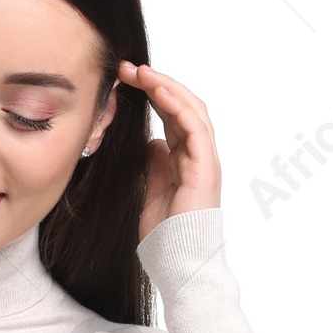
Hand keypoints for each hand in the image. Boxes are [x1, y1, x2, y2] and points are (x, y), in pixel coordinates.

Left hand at [115, 60, 220, 240]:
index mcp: (185, 159)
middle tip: (128, 69)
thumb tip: (150, 142)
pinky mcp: (206, 167)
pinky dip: (179, 106)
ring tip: (141, 72)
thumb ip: (154, 166)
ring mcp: (204, 159)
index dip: (152, 94)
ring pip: (191, 109)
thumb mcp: (153, 192)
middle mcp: (197, 155)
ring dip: (166, 87)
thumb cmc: (166, 236)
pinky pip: (196, 127)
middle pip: (182, 105)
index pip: (171, 115)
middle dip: (156, 83)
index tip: (126, 80)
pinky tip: (159, 92)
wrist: (178, 263)